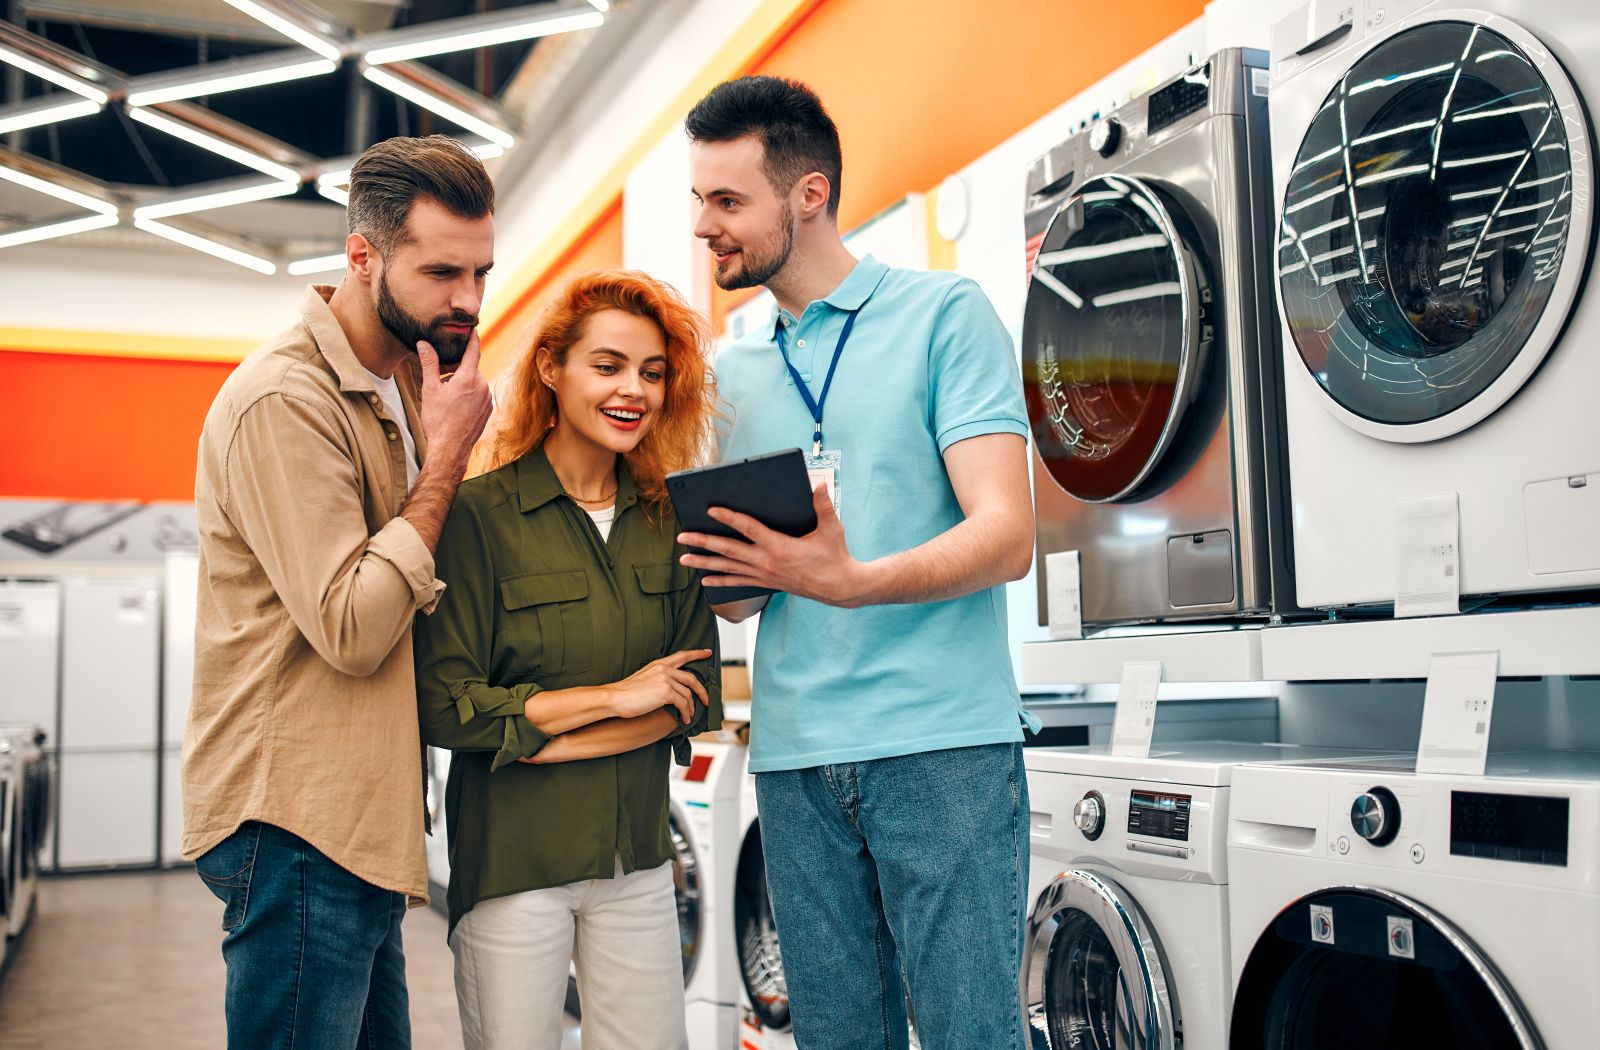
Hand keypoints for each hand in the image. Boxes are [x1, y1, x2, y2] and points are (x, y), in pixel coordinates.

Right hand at [417, 332, 492, 470]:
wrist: (450, 448)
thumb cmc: (438, 420)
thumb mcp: (430, 389)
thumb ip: (430, 364)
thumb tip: (424, 343)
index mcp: (469, 378)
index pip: (473, 351)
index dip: (472, 338)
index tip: (473, 329)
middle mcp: (482, 386)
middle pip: (469, 370)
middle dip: (456, 372)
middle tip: (441, 383)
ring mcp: (487, 399)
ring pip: (474, 383)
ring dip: (462, 385)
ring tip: (447, 401)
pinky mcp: (489, 410)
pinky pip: (479, 395)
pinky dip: (469, 396)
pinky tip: (457, 409)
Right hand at [606, 649, 711, 722]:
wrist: (614, 698)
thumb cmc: (626, 693)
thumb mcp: (644, 679)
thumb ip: (659, 679)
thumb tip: (672, 691)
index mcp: (659, 664)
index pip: (682, 655)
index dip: (697, 653)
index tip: (707, 652)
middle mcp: (664, 669)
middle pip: (691, 679)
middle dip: (702, 691)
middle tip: (707, 700)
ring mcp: (666, 680)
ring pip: (688, 694)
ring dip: (690, 708)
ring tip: (688, 716)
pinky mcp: (666, 692)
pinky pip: (683, 703)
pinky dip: (685, 713)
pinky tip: (683, 719)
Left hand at [679, 483, 869, 606]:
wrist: (839, 588)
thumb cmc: (835, 556)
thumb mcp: (832, 528)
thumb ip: (823, 505)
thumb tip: (819, 483)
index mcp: (780, 547)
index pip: (748, 529)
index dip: (729, 517)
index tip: (711, 509)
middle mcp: (767, 563)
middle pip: (728, 550)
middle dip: (703, 542)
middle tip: (682, 537)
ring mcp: (764, 575)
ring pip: (728, 568)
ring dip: (704, 562)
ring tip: (683, 558)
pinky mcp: (766, 584)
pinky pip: (738, 583)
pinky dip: (720, 581)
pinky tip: (704, 579)